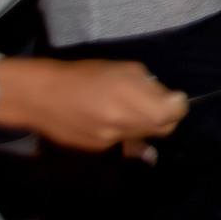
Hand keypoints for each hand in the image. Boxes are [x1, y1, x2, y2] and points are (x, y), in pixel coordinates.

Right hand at [0, 58, 185, 149]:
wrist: (41, 97)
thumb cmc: (85, 74)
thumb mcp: (125, 69)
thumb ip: (149, 86)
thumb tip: (168, 99)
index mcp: (129, 101)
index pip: (172, 114)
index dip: (179, 105)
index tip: (175, 97)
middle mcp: (122, 126)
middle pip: (164, 129)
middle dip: (167, 117)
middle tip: (159, 103)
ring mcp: (110, 142)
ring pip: (146, 138)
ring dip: (147, 124)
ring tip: (133, 109)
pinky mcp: (98, 151)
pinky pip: (126, 143)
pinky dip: (128, 131)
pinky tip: (114, 118)